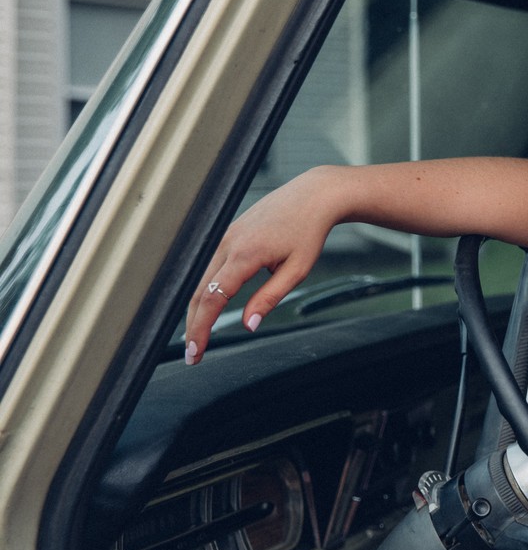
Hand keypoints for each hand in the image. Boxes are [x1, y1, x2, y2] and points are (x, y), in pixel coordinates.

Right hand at [184, 166, 345, 364]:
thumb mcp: (297, 269)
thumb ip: (270, 298)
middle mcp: (228, 244)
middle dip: (193, 326)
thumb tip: (248, 325)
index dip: (201, 328)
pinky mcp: (229, 235)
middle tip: (192, 355)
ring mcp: (226, 237)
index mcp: (245, 254)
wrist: (313, 195)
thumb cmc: (309, 231)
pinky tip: (207, 308)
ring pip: (201, 280)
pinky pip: (210, 267)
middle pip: (200, 292)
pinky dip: (205, 290)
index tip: (195, 352)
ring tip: (197, 337)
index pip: (213, 298)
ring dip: (197, 310)